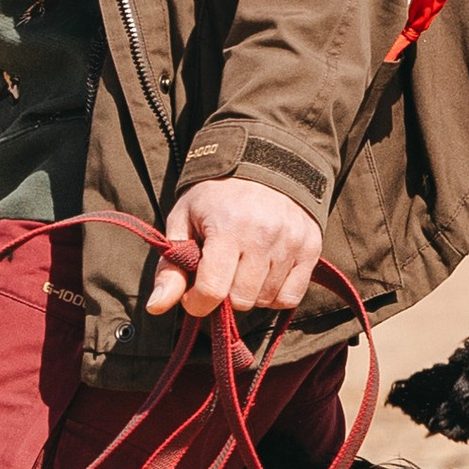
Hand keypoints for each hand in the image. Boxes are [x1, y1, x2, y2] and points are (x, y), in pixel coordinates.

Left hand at [146, 176, 325, 323]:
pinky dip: (274, 295)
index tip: (193, 293)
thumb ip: (170, 267)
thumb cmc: (215, 197)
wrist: (262, 162)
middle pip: (240, 300)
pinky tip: (263, 275)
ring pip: (266, 301)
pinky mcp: (311, 248)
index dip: (196, 302)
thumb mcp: (183, 222)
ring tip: (242, 267)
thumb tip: (157, 306)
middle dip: (224, 295)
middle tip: (220, 273)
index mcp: (227, 227)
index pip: (212, 290)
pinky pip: (291, 297)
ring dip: (249, 294)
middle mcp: (264, 235)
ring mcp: (291, 242)